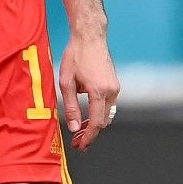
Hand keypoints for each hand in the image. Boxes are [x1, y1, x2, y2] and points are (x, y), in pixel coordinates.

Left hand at [58, 29, 119, 150]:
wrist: (90, 38)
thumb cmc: (75, 56)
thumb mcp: (66, 82)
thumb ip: (71, 106)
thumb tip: (74, 127)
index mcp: (99, 91)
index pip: (96, 123)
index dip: (89, 137)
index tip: (80, 146)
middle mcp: (112, 91)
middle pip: (104, 121)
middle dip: (91, 133)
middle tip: (77, 141)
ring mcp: (116, 88)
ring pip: (107, 114)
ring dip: (96, 123)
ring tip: (80, 130)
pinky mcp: (115, 84)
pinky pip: (109, 105)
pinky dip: (99, 113)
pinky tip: (87, 115)